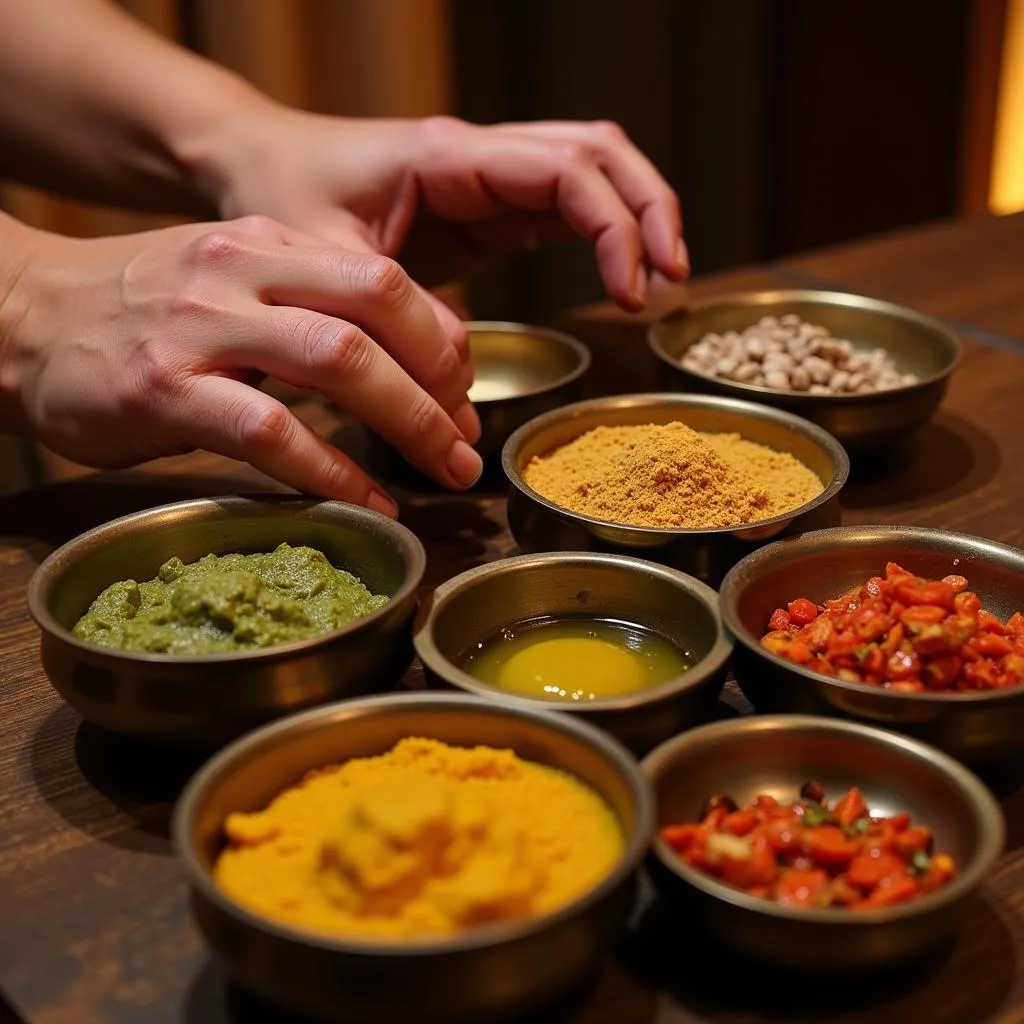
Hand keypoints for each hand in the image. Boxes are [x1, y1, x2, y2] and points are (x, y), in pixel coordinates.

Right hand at [0, 214, 482, 511]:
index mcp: (269, 243)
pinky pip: (272, 432)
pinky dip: (334, 472)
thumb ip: (310, 309)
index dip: (442, 344)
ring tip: (445, 473)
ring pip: (339, 362)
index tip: (464, 400)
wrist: (22, 317)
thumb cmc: (143, 314)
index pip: (386, 281)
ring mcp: (203, 328)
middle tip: (467, 446)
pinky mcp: (165, 390)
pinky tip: (369, 504)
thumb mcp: (232, 285)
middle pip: (379, 309)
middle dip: (442, 385)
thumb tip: (409, 365)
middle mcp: (242, 271)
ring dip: (409, 424)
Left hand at [199, 108, 688, 310]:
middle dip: (649, 212)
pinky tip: (620, 278)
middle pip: (601, 154)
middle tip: (671, 282)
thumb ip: (392, 319)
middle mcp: (480, 157)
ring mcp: (488, 180)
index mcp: (448, 156)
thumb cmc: (281, 193)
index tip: (631, 291)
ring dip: (637, 215)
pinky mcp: (486, 209)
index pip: (564, 172)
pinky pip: (566, 204)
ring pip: (594, 169)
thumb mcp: (324, 261)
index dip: (614, 227)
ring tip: (661, 280)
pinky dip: (605, 234)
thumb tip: (457, 390)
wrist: (257, 161)